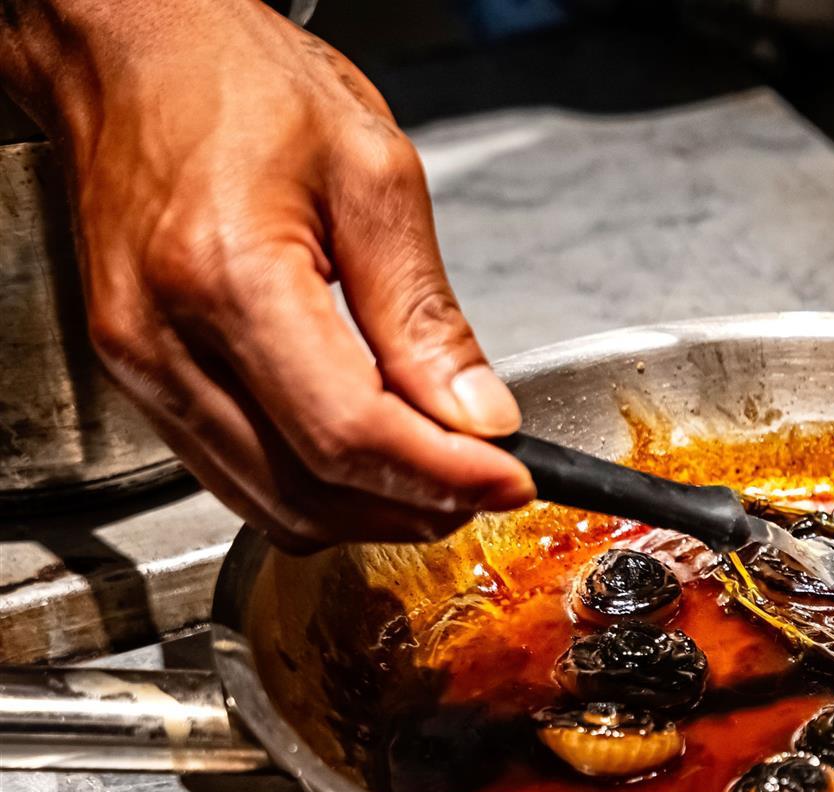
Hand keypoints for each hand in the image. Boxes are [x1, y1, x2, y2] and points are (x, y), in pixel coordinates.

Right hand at [0, 0, 532, 549]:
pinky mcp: (137, 375)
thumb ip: (426, 311)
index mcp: (227, 277)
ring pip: (271, 502)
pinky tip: (374, 456)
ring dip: (368, 509)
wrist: (132, 51)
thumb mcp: (373, 175)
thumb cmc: (239, 82)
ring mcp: (140, 366)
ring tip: (444, 477)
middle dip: (415, 504)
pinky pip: (235, 474)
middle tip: (491, 483)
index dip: (444, 474)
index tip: (512, 478)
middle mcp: (164, 338)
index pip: (351, 432)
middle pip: (311, 487)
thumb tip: (480, 417)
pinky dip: (316, 486)